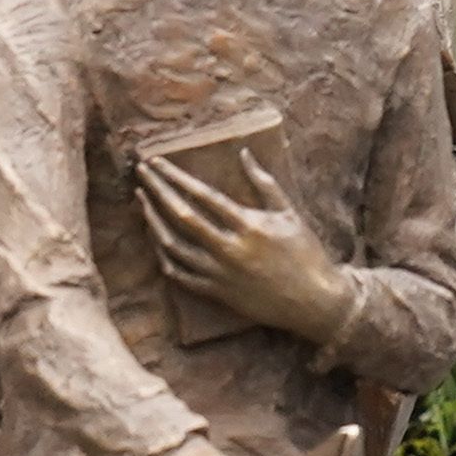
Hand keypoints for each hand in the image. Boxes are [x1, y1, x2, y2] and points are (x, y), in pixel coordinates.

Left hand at [137, 148, 356, 342]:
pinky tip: (157, 241)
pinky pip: (181, 276)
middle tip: (141, 173)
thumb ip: (264, 183)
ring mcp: (221, 274)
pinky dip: (165, 258)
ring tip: (142, 203)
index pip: (203, 195)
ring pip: (174, 247)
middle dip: (157, 191)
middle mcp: (230, 249)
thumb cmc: (306, 253)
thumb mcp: (289, 213)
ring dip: (153, 222)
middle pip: (181, 216)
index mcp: (248, 225)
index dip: (176, 176)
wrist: (315, 302)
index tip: (157, 162)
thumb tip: (244, 153)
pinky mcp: (218, 294)